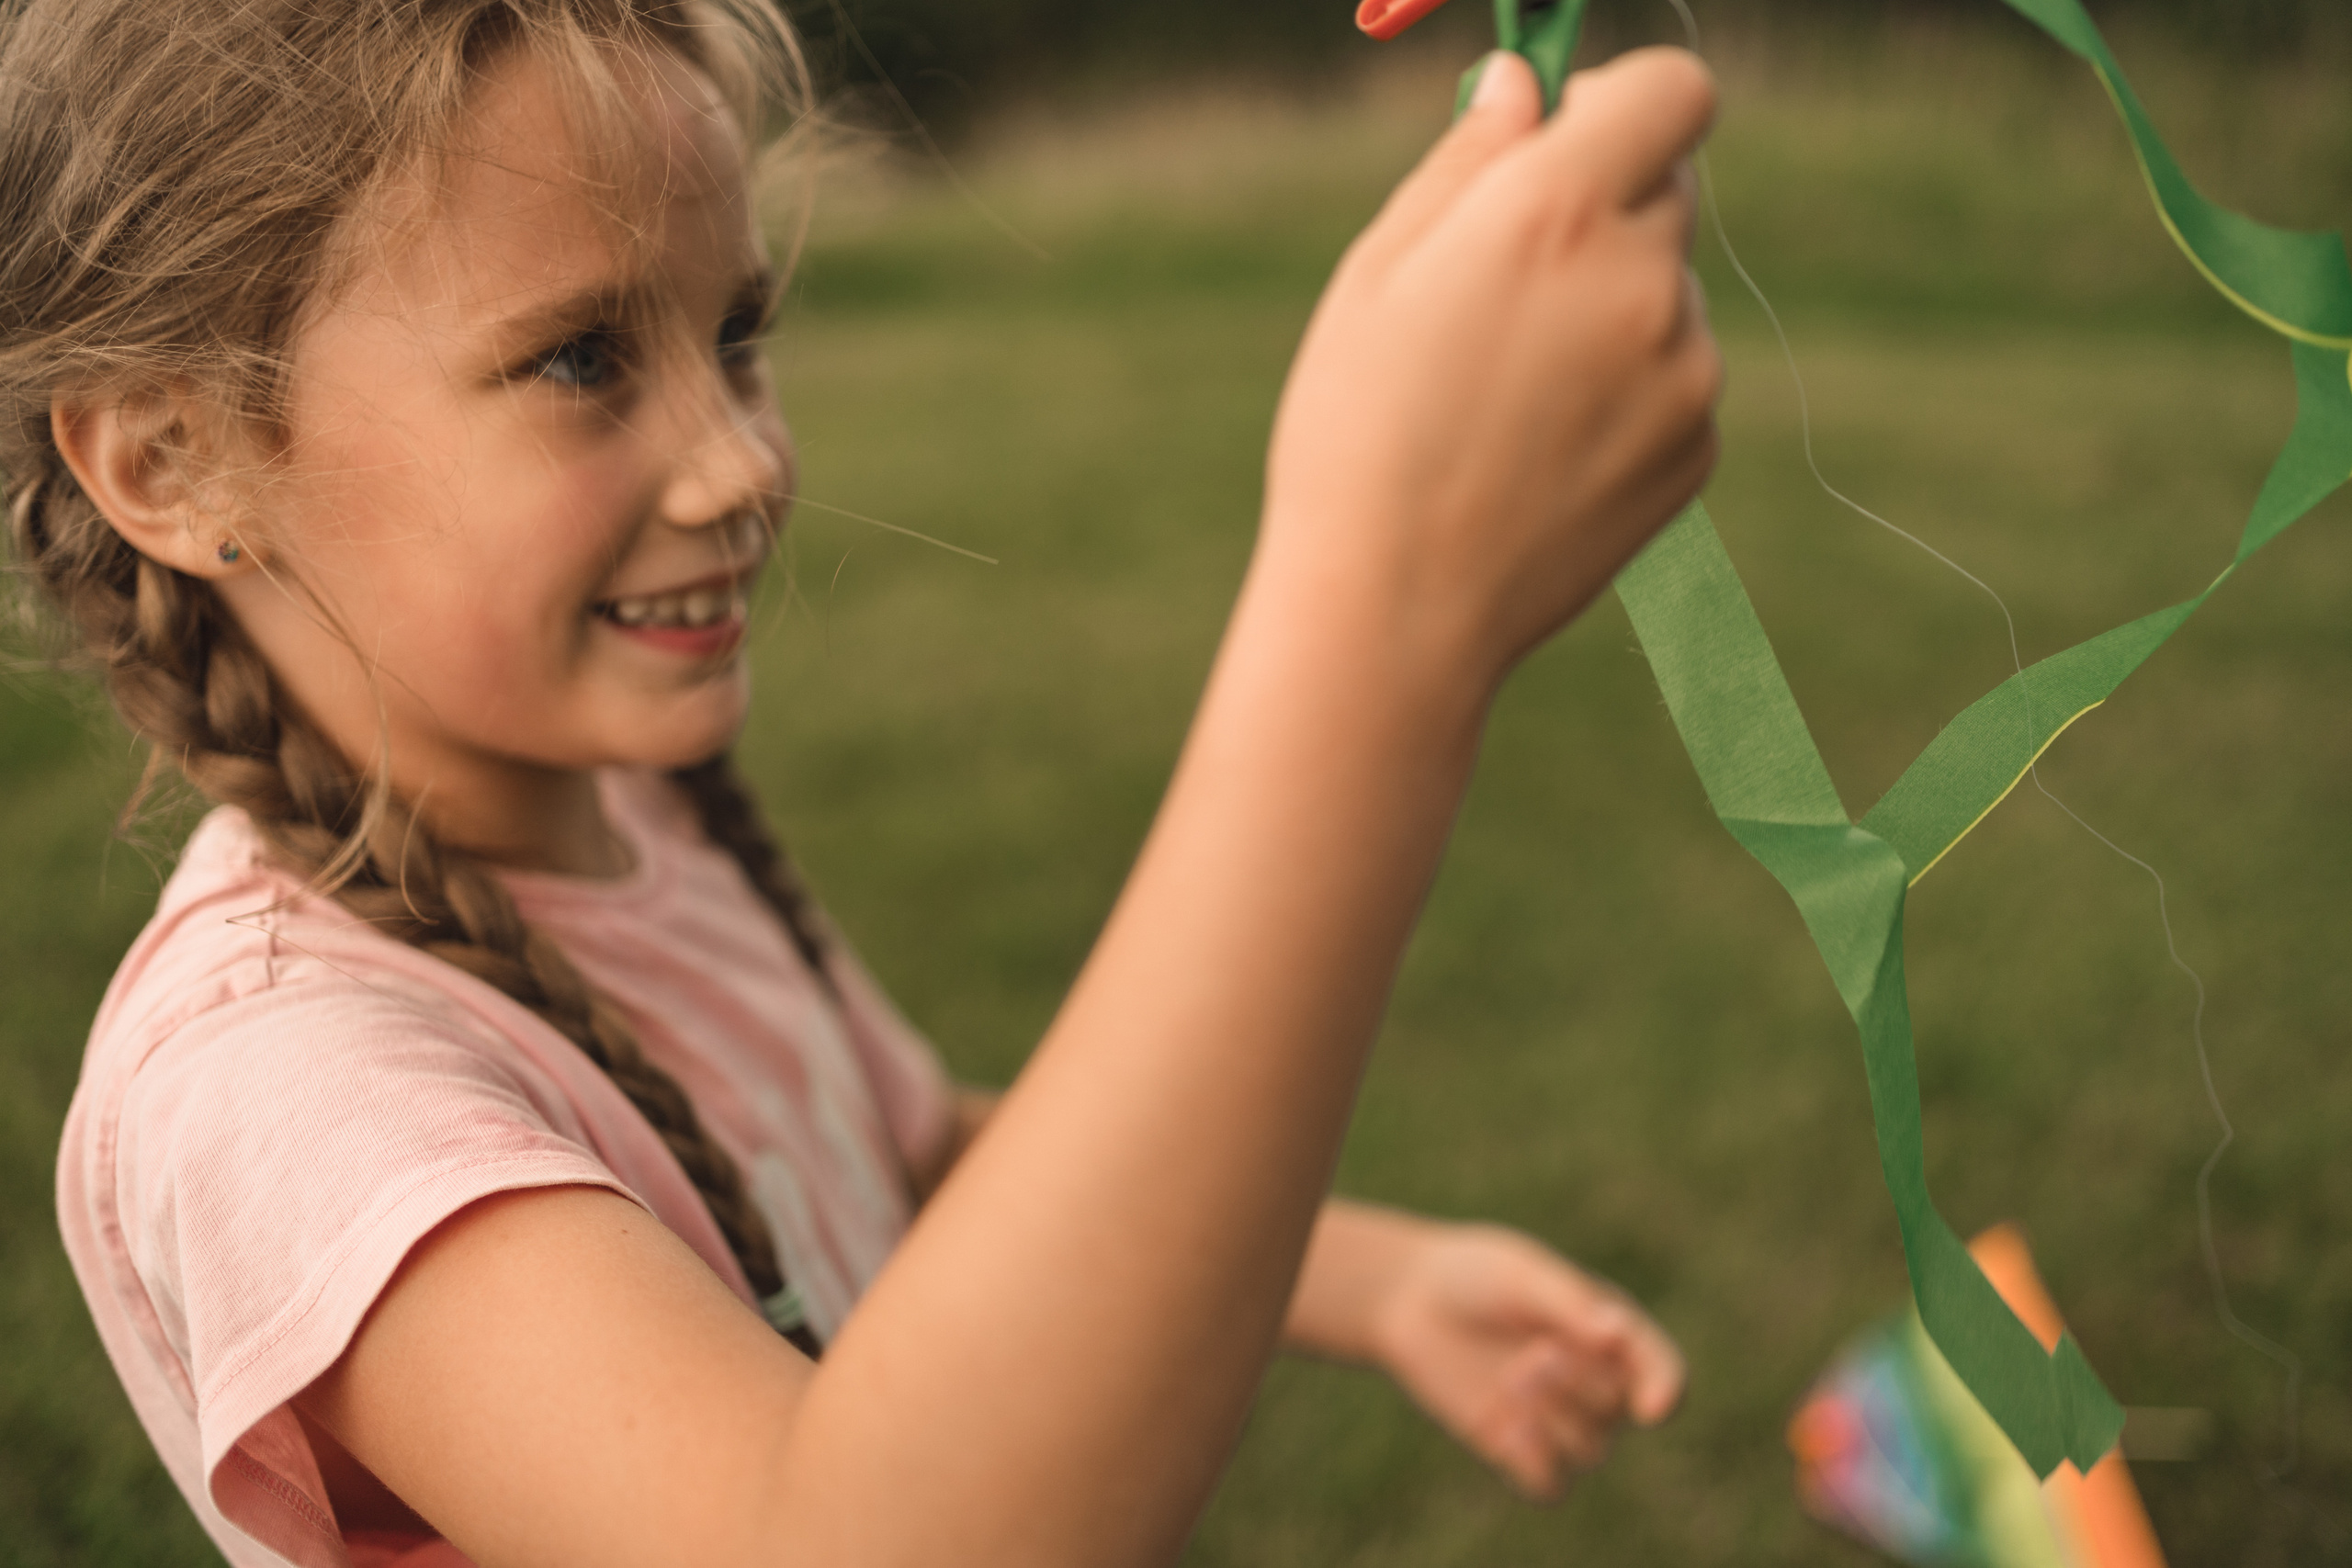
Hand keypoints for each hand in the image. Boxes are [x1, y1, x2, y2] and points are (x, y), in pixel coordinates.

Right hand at [1257, 46, 1720, 694]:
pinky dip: (1623, 393)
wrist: (1397, 606)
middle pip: (1669, 187)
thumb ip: (1467, 160)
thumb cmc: (1357, 432)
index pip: (1671, 89)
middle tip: (1507, 280)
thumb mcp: (1380, 271)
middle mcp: (1644, 279)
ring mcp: (1685, 370)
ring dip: (1610, 309)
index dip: (1622, 98)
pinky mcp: (1696, 448)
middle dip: (1604, 208)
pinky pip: (1672, 379)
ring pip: (1668, 292)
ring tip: (1506, 395)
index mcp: (1558, 210)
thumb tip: (1520, 83)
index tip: (1571, 130)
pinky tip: (1536, 449)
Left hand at [1289, 1205, 1684, 1501]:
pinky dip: (1536, 1466)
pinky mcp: (1517, 1446)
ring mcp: (1557, 1416)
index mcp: (1611, 1330)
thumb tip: (1616, 1335)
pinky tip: (1504, 1432)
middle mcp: (1594, 1377)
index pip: (1661, 1371)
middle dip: (1579, 1386)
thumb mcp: (1521, 1275)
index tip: (1652, 1408)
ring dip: (1553, 1420)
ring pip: (1589, 1450)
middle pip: (1617, 1411)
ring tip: (1510, 1378)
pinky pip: (1550, 1485)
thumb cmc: (1473, 1273)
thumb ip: (1569, 1304)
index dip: (1665, 1390)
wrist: (1408, 1298)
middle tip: (1533, 1355)